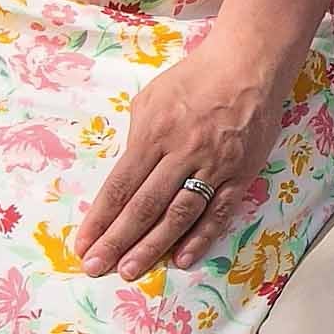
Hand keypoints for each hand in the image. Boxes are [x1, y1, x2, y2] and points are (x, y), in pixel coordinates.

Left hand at [74, 35, 283, 279]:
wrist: (250, 63)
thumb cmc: (195, 77)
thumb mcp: (152, 98)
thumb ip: (138, 138)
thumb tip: (127, 177)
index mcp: (155, 132)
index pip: (121, 185)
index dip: (100, 219)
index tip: (83, 245)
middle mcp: (182, 152)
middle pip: (144, 206)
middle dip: (117, 240)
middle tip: (96, 267)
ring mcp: (214, 165)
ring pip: (179, 214)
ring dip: (152, 245)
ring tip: (130, 270)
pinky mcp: (241, 172)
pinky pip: (219, 211)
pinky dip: (200, 237)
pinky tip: (181, 258)